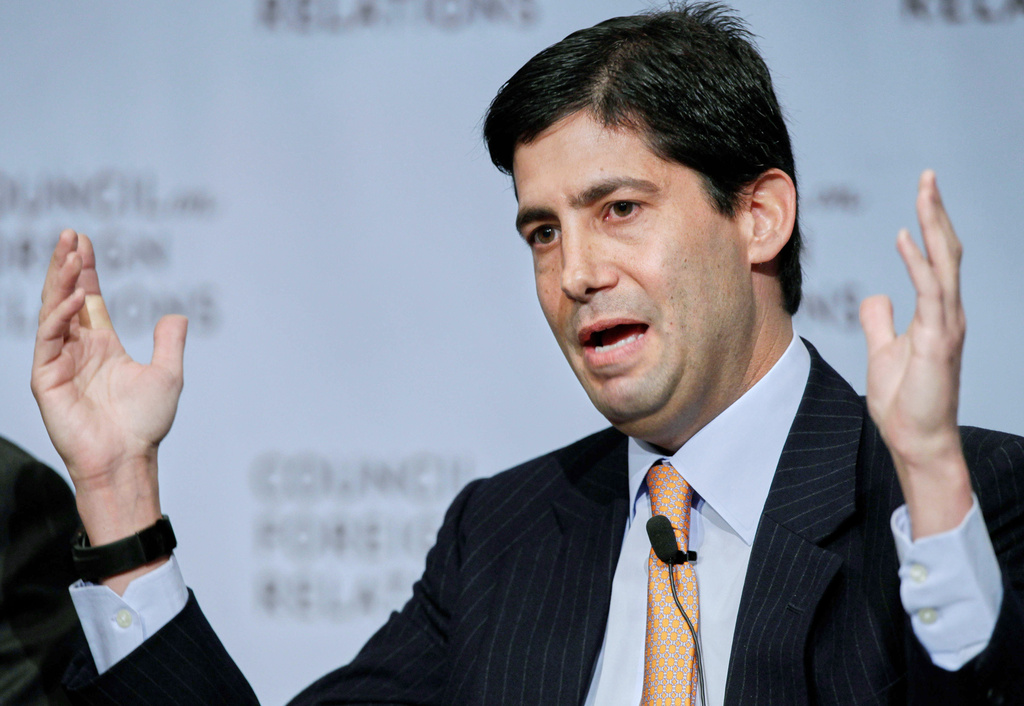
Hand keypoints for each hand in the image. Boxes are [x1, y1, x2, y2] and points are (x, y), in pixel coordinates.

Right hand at [31, 230, 186, 564]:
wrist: (127, 458)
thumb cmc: (145, 423)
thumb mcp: (167, 374)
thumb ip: (169, 342)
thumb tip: (177, 315)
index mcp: (102, 346)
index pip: (89, 299)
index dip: (86, 270)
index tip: (83, 241)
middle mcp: (78, 350)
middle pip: (67, 297)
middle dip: (67, 266)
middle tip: (69, 234)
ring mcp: (59, 362)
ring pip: (54, 311)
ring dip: (61, 281)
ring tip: (71, 253)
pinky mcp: (45, 378)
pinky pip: (50, 339)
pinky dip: (62, 316)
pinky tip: (77, 297)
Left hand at [860, 171, 972, 538]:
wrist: (916, 440)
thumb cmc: (904, 400)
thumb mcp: (883, 351)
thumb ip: (881, 321)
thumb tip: (876, 295)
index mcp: (935, 314)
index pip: (935, 259)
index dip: (929, 226)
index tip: (922, 193)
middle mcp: (946, 313)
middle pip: (945, 252)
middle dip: (936, 212)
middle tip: (928, 176)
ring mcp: (946, 325)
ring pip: (944, 263)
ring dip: (933, 225)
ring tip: (924, 190)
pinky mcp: (938, 340)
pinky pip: (931, 292)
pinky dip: (919, 262)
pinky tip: (905, 237)